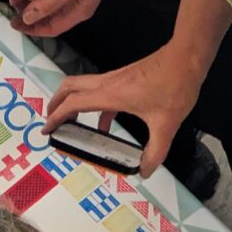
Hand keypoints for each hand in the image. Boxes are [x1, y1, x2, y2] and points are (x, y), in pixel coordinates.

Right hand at [42, 42, 204, 177]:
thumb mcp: (167, 124)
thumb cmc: (174, 87)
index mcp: (110, 94)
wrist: (185, 59)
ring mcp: (113, 79)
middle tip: (51, 121)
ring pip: (80, 87)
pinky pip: (98, 92)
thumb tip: (145, 172)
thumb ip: (155, 151)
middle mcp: (106, 84)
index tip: (46, 130)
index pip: (73, 103)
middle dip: (55, 103)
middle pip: (68, 88)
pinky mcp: (122, 79)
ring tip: (71, 124)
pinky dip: (92, 107)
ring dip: (71, 102)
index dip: (56, 117)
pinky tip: (104, 125)